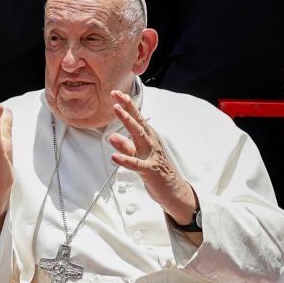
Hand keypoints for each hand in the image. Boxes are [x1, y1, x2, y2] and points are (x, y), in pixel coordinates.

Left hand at [108, 89, 196, 226]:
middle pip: (138, 122)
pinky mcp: (149, 170)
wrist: (171, 189)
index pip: (136, 118)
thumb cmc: (153, 169)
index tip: (116, 93)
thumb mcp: (137, 155)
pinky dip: (125, 159)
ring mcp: (151, 155)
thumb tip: (111, 135)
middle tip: (116, 96)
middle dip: (127, 108)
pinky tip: (114, 156)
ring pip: (138, 136)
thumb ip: (125, 146)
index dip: (127, 105)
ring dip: (127, 122)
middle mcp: (150, 142)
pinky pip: (136, 164)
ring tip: (116, 111)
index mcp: (148, 137)